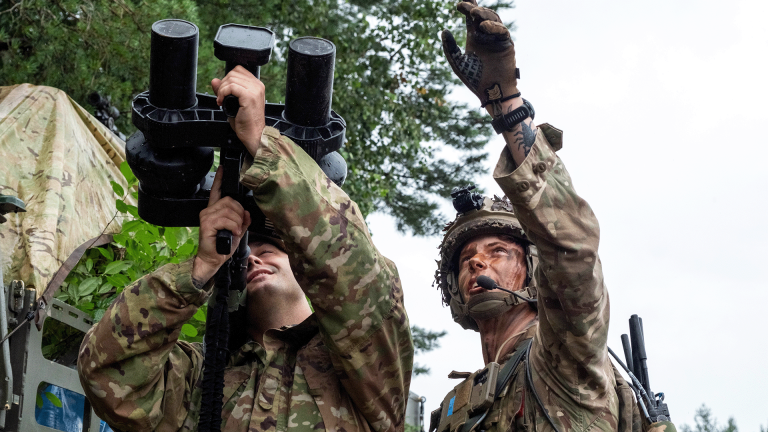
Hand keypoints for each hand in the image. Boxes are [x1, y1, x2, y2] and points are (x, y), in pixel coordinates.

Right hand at [192, 167, 250, 283]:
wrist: (214, 259)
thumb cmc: (222, 246)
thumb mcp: (237, 231)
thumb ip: (243, 220)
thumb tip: (248, 213)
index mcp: (215, 210)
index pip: (217, 191)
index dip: (219, 179)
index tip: (222, 168)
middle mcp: (209, 210)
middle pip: (230, 201)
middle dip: (240, 213)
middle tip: (239, 225)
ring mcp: (206, 216)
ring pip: (229, 210)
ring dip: (237, 221)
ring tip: (235, 230)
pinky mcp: (206, 224)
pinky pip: (226, 219)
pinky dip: (233, 226)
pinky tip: (233, 232)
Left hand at [211, 66, 265, 156]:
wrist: (254, 135)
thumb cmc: (246, 122)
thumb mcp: (233, 103)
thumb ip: (224, 90)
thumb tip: (214, 80)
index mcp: (257, 85)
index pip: (239, 70)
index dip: (227, 78)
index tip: (223, 91)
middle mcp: (258, 85)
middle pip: (233, 73)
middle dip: (223, 84)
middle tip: (220, 97)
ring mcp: (255, 90)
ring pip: (231, 78)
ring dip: (221, 89)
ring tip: (221, 101)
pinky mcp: (249, 96)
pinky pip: (231, 86)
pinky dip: (222, 93)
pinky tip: (221, 102)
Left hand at [441, 0, 518, 109]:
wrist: (491, 92)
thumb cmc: (474, 78)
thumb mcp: (458, 62)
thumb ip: (450, 47)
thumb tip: (444, 30)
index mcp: (474, 37)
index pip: (470, 18)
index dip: (467, 7)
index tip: (459, 3)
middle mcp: (485, 35)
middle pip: (481, 15)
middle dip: (473, 8)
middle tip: (465, 6)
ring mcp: (497, 38)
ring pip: (493, 19)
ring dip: (484, 14)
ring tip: (474, 12)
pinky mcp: (506, 44)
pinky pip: (502, 31)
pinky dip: (494, 27)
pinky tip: (484, 26)